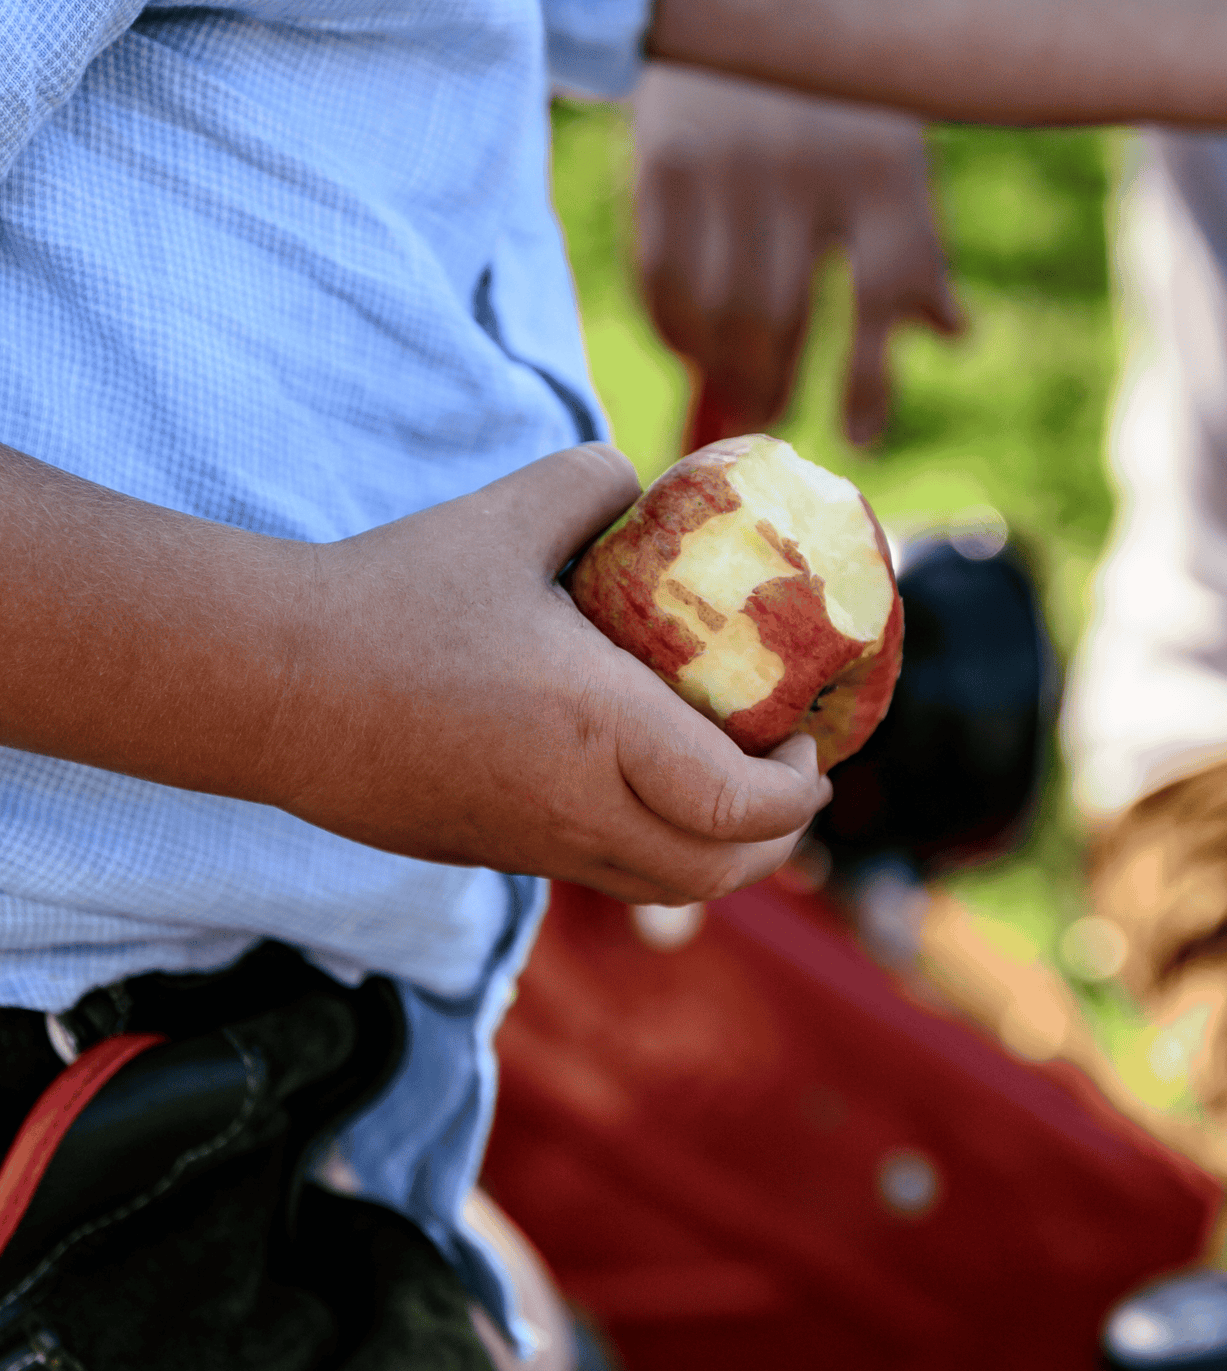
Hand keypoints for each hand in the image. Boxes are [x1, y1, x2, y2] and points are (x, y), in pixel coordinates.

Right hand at [280, 443, 830, 900]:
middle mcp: (577, 808)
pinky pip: (600, 873)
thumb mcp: (506, 514)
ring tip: (727, 789)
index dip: (797, 788)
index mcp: (600, 730)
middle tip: (788, 774)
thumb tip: (643, 486)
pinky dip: (650, 850)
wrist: (271, 685)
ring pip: (660, 887)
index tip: (810, 740)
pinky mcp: (489, 854)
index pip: (739, 803)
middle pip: (717, 871)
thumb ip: (592, 483)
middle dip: (776, 837)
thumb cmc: (390, 597)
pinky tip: (637, 785)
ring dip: (717, 854)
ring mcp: (530, 845)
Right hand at [632, 64, 961, 445]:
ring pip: (718, 309)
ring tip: (730, 392)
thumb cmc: (835, 87)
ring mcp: (730, 164)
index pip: (887, 298)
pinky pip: (661, 276)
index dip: (872, 382)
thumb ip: (912, 239)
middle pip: (785, 318)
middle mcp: (808, 166)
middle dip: (777, 386)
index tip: (859, 438)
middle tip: (771, 421)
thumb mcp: (891, 146)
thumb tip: (953, 335)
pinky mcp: (664, 160)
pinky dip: (672, 326)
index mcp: (884, 166)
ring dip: (721, 367)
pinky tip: (688, 342)